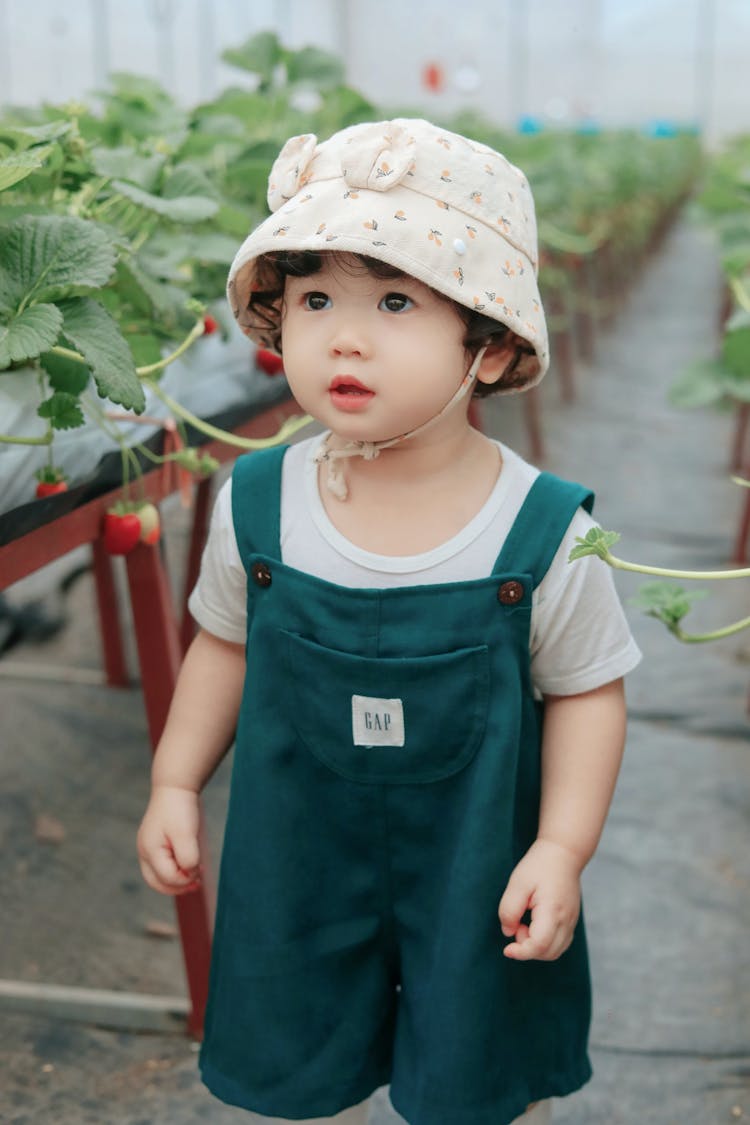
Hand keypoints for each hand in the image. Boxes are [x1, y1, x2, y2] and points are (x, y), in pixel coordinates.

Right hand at [137, 785, 201, 895]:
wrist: (175, 787)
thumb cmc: (180, 809)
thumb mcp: (186, 834)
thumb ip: (188, 858)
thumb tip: (189, 875)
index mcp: (150, 851)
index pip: (167, 878)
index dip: (185, 879)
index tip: (200, 870)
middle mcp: (144, 852)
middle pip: (157, 882)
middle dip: (178, 887)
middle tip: (198, 884)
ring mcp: (147, 848)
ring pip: (158, 876)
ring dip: (176, 880)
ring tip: (196, 878)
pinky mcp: (154, 844)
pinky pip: (162, 865)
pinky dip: (175, 870)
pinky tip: (190, 865)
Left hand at [498, 839, 581, 961]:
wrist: (563, 853)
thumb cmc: (539, 866)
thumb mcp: (517, 884)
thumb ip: (509, 911)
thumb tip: (508, 932)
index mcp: (552, 911)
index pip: (539, 945)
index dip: (521, 952)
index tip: (507, 949)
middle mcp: (566, 920)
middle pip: (548, 953)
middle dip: (527, 948)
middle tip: (517, 925)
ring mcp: (571, 921)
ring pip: (555, 951)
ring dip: (536, 947)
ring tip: (525, 923)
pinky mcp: (571, 920)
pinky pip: (560, 943)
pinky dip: (545, 943)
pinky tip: (534, 925)